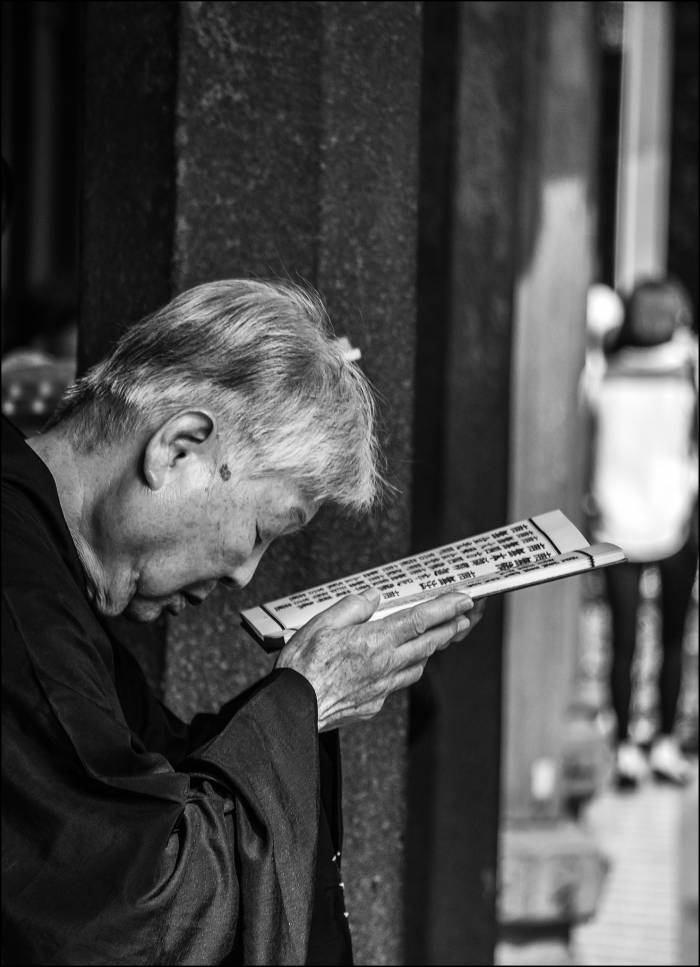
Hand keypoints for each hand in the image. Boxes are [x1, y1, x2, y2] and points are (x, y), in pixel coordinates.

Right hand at [275, 588, 484, 730]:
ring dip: (435, 648)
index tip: (464, 600)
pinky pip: (402, 682)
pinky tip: (408, 662)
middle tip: (466, 616)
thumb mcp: (321, 624)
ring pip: (419, 665)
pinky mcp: (374, 703)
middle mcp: (385, 665)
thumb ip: (352, 607)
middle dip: (451, 627)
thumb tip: (373, 598)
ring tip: (444, 636)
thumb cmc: (302, 667)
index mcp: (374, 641)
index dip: (446, 608)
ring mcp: (382, 687)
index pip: (420, 620)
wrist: (293, 710)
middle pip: (429, 643)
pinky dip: (411, 667)